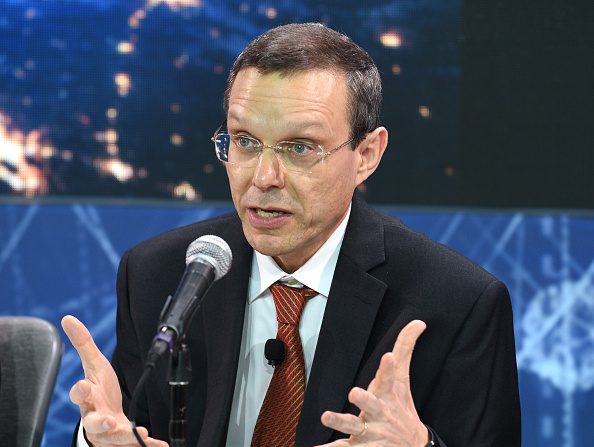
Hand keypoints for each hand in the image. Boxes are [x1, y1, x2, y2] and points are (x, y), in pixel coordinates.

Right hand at [62, 315, 167, 446]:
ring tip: (139, 434)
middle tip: (109, 422)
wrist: (106, 419)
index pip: (78, 395)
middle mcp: (94, 416)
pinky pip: (133, 444)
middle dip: (99, 422)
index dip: (79, 391)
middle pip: (92, 422)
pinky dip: (148, 444)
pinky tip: (160, 444)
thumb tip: (67, 317)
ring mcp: (107, 432)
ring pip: (112, 437)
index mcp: (87, 397)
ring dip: (124, 436)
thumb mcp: (94, 366)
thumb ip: (83, 344)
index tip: (83, 386)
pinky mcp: (121, 441)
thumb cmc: (98, 391)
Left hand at [317, 320, 428, 446]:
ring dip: (340, 421)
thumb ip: (405, 348)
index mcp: (387, 394)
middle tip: (354, 392)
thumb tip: (419, 321)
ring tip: (326, 416)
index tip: (387, 356)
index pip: (389, 378)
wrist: (411, 446)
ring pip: (353, 426)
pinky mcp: (358, 445)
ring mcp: (369, 431)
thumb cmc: (400, 406)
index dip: (388, 368)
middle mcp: (379, 413)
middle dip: (364, 398)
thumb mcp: (402, 379)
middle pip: (372, 404)